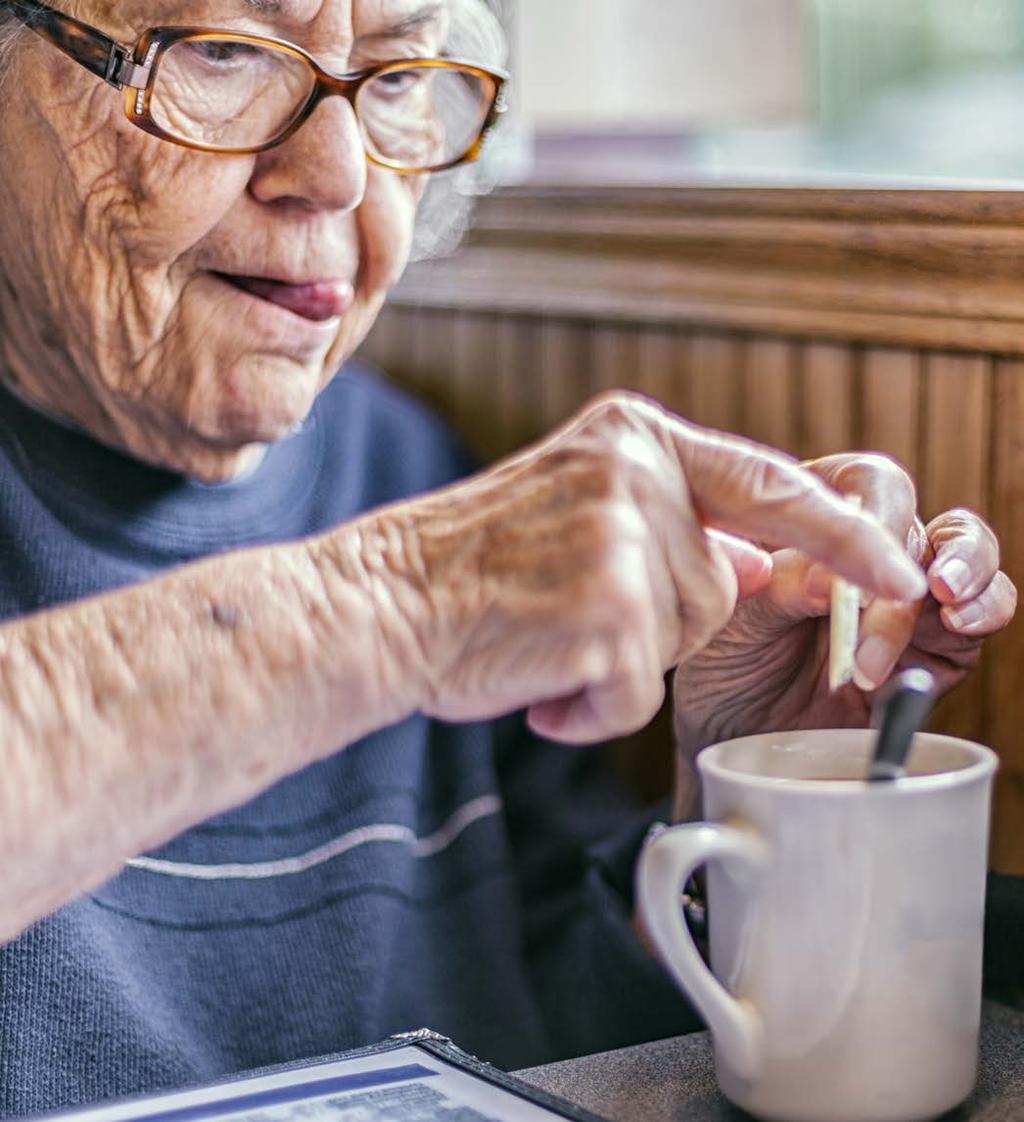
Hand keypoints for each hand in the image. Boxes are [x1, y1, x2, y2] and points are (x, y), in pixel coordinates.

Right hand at [354, 395, 926, 745]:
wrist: (377, 604)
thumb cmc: (465, 569)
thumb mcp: (574, 508)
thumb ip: (666, 523)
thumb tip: (755, 561)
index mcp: (632, 438)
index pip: (768, 483)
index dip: (842, 534)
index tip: (899, 572)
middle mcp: (636, 475)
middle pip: (715, 592)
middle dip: (652, 626)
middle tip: (561, 610)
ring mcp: (624, 542)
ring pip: (674, 648)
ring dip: (612, 666)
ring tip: (537, 639)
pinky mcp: (608, 616)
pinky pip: (632, 699)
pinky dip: (583, 710)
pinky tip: (529, 677)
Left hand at [672, 453, 1015, 789]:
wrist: (734, 735)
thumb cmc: (721, 661)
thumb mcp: (733, 619)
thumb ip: (778, 589)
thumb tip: (829, 578)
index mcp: (809, 509)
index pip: (861, 485)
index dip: (870, 519)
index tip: (851, 568)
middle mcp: (864, 541)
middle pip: (911, 520)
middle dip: (903, 565)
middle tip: (901, 596)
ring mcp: (902, 589)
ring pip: (963, 552)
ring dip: (963, 572)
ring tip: (948, 603)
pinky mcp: (934, 643)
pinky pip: (980, 611)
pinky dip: (984, 608)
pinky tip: (963, 623)